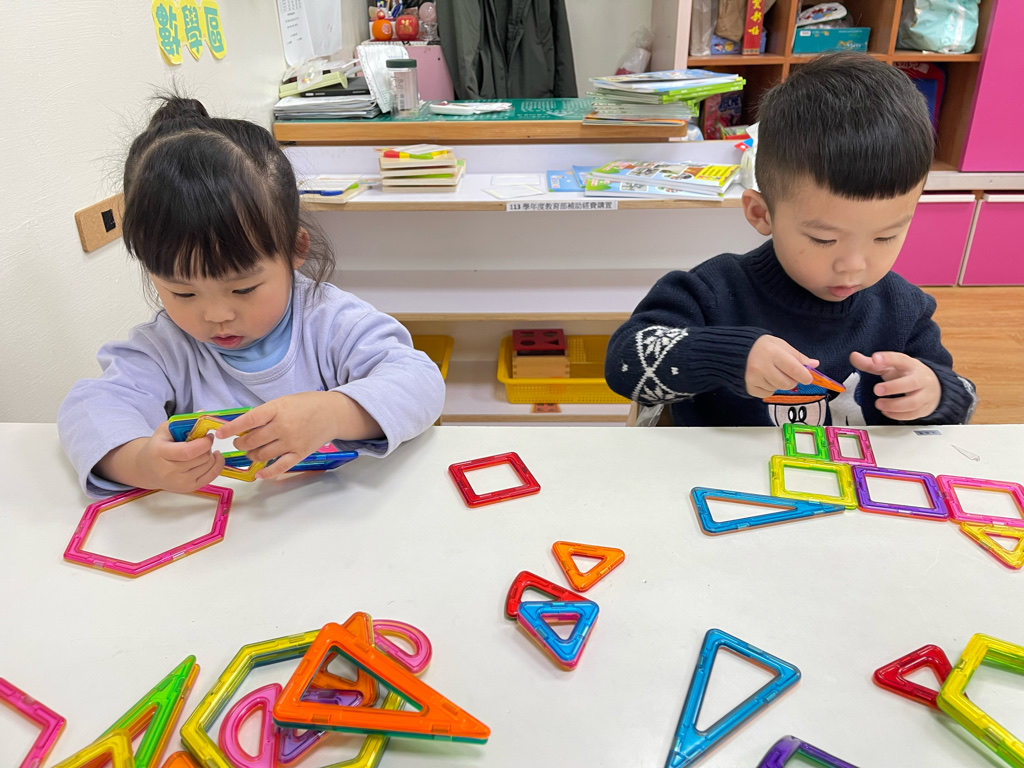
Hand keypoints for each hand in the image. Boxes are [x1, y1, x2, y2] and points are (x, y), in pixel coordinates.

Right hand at [123, 422, 224, 492]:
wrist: (148, 469)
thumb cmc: (158, 446)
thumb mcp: (166, 429)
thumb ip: (184, 421)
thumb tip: (204, 413)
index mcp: (160, 453)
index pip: (187, 452)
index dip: (203, 443)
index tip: (208, 435)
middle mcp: (169, 472)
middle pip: (201, 458)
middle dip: (207, 447)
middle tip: (204, 441)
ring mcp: (179, 483)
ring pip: (208, 466)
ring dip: (210, 455)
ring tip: (202, 450)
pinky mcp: (188, 488)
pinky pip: (212, 476)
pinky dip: (217, 464)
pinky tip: (213, 456)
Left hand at [216, 392, 380, 479]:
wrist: (332, 413)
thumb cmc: (306, 404)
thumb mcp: (283, 401)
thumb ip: (265, 414)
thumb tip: (243, 428)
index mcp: (277, 409)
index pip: (248, 420)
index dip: (232, 428)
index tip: (221, 433)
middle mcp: (283, 426)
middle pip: (252, 441)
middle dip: (241, 444)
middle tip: (240, 443)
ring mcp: (291, 442)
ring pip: (261, 454)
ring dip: (251, 455)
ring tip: (251, 452)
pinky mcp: (299, 454)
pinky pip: (279, 467)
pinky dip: (267, 473)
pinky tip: (259, 474)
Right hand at [745, 335, 818, 398]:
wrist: (736, 351)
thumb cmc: (761, 346)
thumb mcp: (780, 345)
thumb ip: (797, 356)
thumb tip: (814, 365)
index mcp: (772, 353)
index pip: (794, 369)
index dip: (804, 376)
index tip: (808, 378)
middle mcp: (762, 367)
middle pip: (787, 383)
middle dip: (792, 380)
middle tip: (787, 373)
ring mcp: (754, 379)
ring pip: (778, 389)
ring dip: (779, 383)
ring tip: (771, 372)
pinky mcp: (749, 387)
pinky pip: (767, 394)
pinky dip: (769, 388)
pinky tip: (764, 379)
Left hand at [850, 351, 940, 420]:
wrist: (932, 386)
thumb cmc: (906, 375)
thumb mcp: (890, 367)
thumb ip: (870, 364)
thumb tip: (853, 356)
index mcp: (910, 365)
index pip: (900, 359)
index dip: (887, 359)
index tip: (875, 358)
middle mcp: (920, 379)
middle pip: (911, 383)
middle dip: (893, 387)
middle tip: (876, 389)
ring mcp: (924, 394)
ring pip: (912, 402)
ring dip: (893, 405)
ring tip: (878, 404)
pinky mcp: (923, 408)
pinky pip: (912, 414)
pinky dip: (897, 415)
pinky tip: (886, 411)